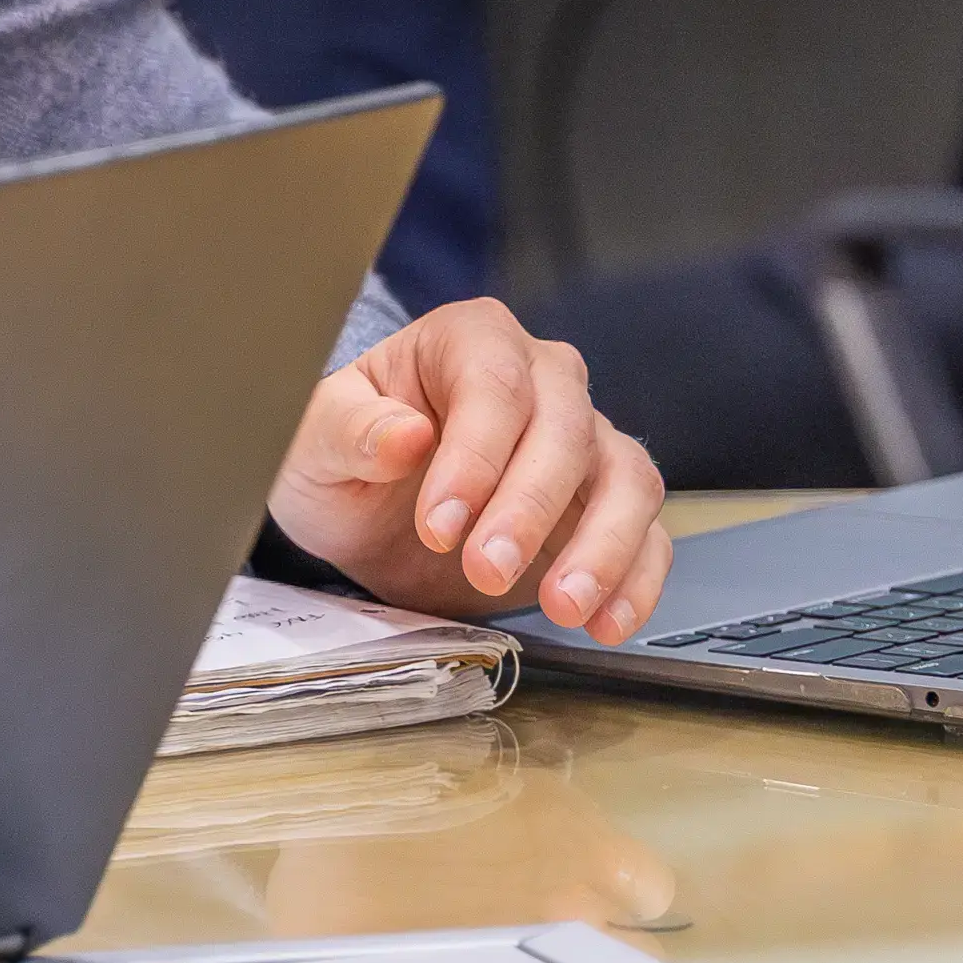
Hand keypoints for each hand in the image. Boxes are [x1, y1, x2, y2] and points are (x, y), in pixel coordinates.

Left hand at [269, 297, 671, 638]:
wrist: (366, 505)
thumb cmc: (344, 452)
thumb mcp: (314, 439)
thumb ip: (349, 430)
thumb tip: (404, 436)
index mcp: (469, 341)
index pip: (493, 385)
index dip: (475, 456)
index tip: (440, 523)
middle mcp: (542, 379)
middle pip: (566, 430)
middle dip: (531, 507)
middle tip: (486, 571)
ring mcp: (583, 443)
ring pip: (628, 478)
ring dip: (603, 546)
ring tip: (565, 606)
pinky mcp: (604, 507)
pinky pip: (648, 535)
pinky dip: (636, 580)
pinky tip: (605, 621)